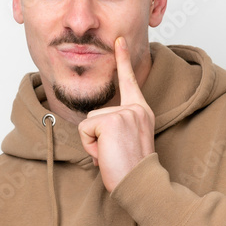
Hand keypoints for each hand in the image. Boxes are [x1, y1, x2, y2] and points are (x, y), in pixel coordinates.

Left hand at [78, 37, 154, 192]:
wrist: (142, 185)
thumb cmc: (133, 169)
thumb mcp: (129, 140)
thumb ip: (118, 126)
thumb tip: (95, 127)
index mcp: (142, 111)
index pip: (130, 80)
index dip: (123, 59)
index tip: (119, 40)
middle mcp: (136, 108)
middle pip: (95, 113)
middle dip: (96, 137)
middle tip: (115, 153)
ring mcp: (125, 113)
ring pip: (88, 122)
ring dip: (93, 143)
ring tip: (112, 154)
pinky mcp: (111, 121)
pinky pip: (84, 130)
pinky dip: (90, 147)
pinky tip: (106, 154)